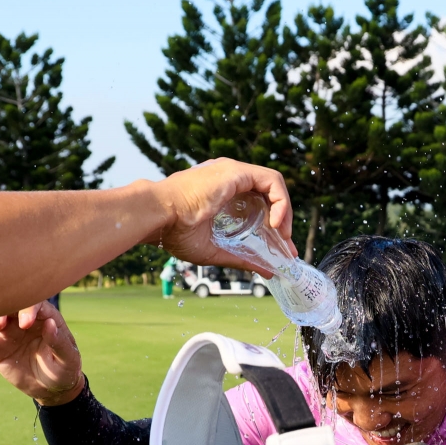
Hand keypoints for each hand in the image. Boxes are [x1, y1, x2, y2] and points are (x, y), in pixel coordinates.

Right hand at [0, 300, 84, 405]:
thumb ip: (59, 342)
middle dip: (0, 313)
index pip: (33, 303)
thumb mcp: (68, 358)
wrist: (50, 388)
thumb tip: (49, 323)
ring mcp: (8, 332)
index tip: (24, 324)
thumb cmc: (64, 368)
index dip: (27, 309)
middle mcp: (23, 319)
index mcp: (44, 316)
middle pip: (7, 307)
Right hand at [151, 159, 296, 273]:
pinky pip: (271, 181)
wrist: (158, 217)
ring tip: (283, 236)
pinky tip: (277, 223)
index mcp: (221, 193)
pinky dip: (281, 201)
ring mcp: (233, 172)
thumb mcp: (214, 249)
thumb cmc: (175, 231)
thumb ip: (241, 258)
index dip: (273, 224)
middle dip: (284, 221)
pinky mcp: (236, 172)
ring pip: (273, 185)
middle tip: (287, 247)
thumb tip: (268, 272)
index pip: (257, 204)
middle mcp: (229, 179)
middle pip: (268, 195)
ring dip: (285, 211)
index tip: (280, 248)